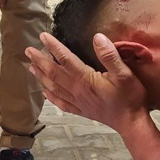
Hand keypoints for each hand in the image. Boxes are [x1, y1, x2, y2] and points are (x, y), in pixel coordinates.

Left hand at [25, 33, 148, 132]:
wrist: (131, 123)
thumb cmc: (130, 98)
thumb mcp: (125, 73)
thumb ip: (110, 55)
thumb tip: (97, 37)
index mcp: (86, 80)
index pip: (65, 59)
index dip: (53, 47)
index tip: (42, 36)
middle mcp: (77, 91)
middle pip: (54, 74)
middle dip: (40, 61)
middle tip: (28, 51)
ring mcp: (78, 102)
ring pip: (54, 88)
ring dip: (41, 77)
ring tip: (31, 68)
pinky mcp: (82, 110)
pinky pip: (61, 103)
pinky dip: (51, 97)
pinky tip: (45, 93)